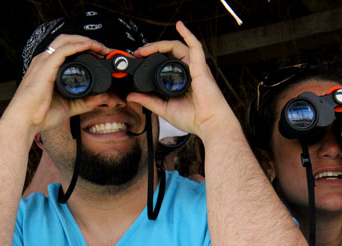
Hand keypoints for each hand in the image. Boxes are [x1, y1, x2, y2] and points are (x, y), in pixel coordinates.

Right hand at [4, 34, 113, 133]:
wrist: (26, 121)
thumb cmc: (41, 114)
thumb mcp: (70, 106)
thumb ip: (86, 101)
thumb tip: (103, 97)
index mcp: (48, 68)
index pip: (67, 50)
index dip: (84, 48)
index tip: (101, 55)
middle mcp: (44, 61)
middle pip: (66, 40)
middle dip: (87, 40)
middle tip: (104, 49)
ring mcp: (43, 62)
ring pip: (65, 41)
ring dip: (85, 40)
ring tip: (100, 47)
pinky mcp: (45, 67)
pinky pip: (62, 50)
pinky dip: (77, 45)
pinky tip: (89, 45)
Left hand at [127, 21, 234, 137]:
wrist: (209, 124)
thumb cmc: (194, 118)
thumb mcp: (164, 109)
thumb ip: (148, 101)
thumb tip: (131, 96)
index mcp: (180, 79)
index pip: (164, 62)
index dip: (150, 58)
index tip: (137, 60)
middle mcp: (188, 71)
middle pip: (168, 52)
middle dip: (151, 49)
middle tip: (138, 53)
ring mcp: (195, 68)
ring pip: (177, 47)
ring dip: (160, 44)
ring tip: (146, 48)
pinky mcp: (200, 67)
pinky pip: (195, 46)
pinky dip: (188, 34)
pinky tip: (180, 25)